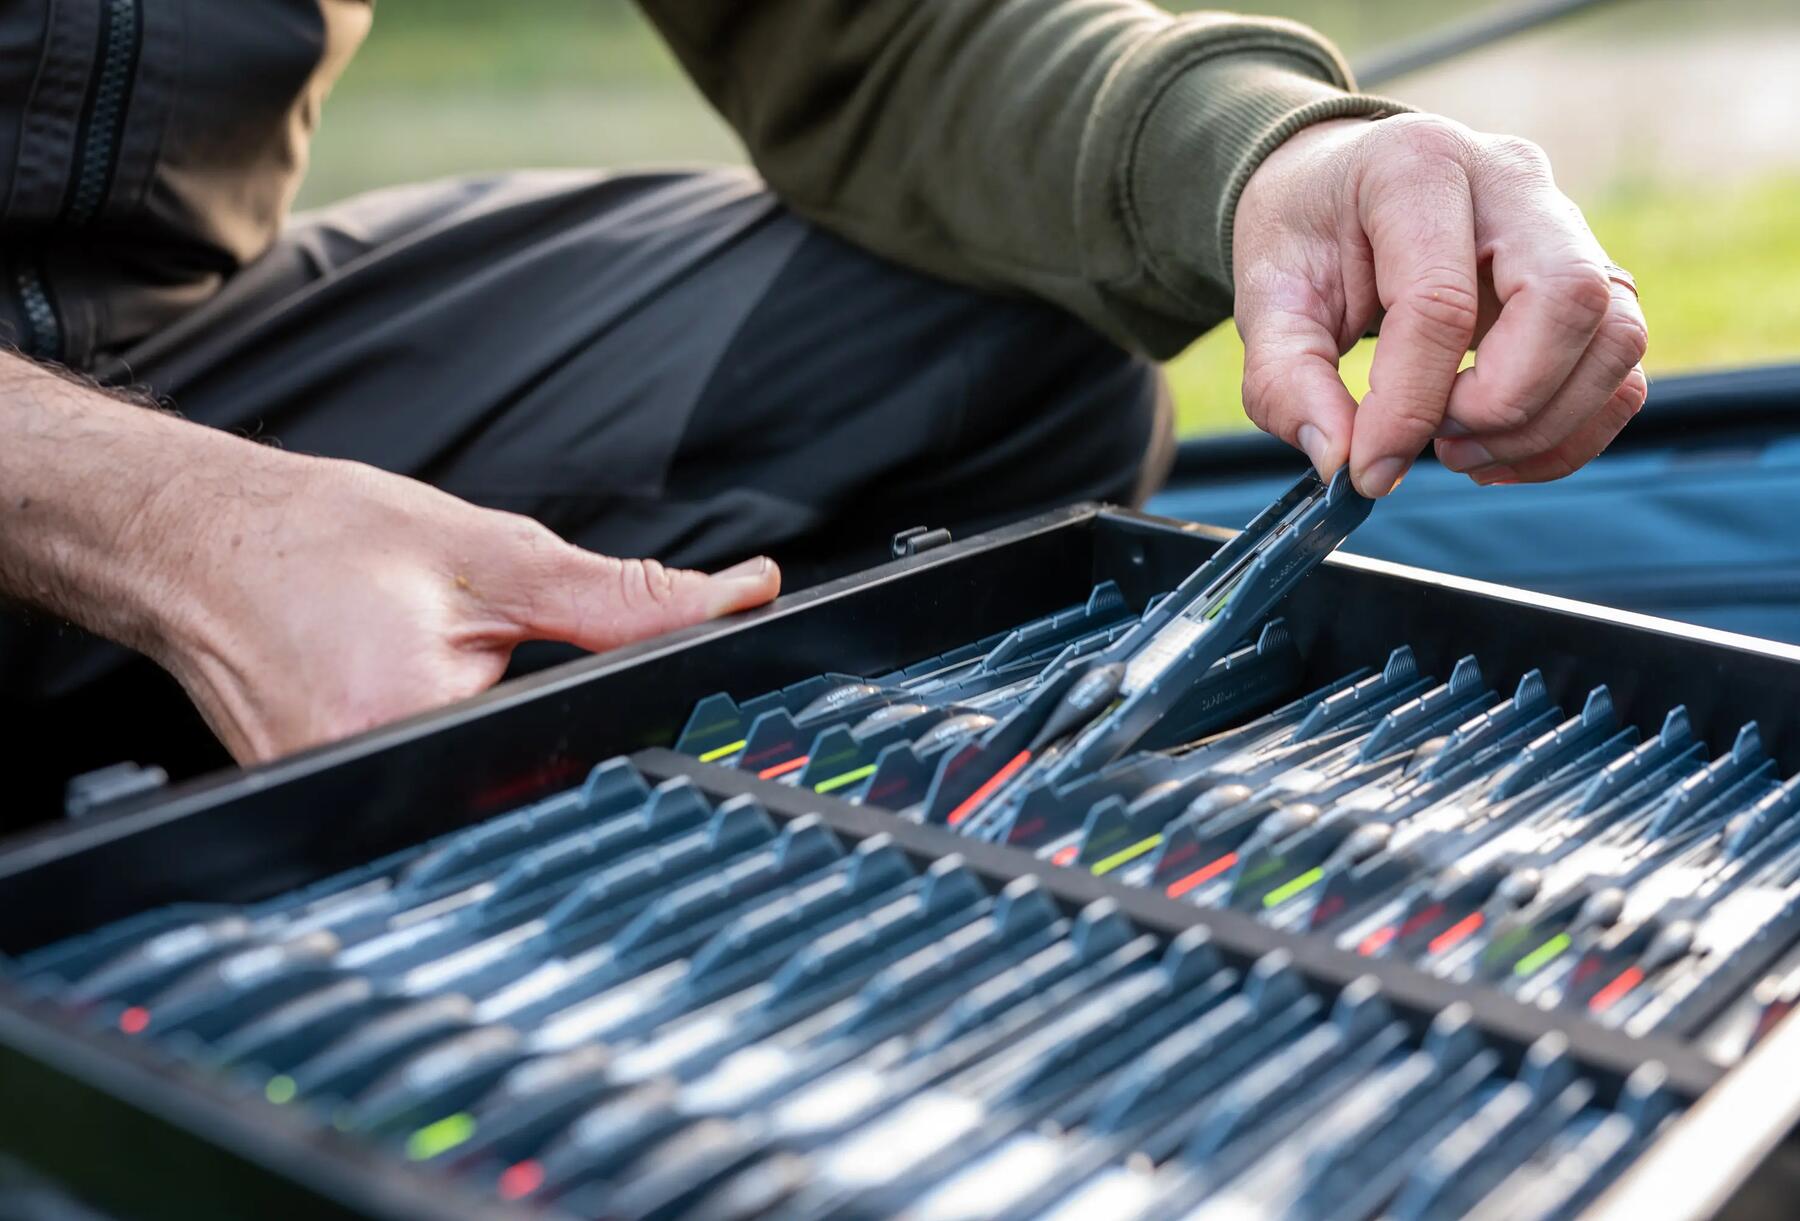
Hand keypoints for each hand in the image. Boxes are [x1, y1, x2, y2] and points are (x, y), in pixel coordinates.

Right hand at [149, 452, 778, 762]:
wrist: (194, 548)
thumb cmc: (314, 541)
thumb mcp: (492, 552)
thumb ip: (624, 596)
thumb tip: (740, 599)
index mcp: (412, 731)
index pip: (580, 773)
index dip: (640, 748)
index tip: (670, 725)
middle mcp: (374, 797)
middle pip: (537, 799)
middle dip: (576, 750)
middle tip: (521, 675)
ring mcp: (350, 818)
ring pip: (494, 805)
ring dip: (521, 758)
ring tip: (466, 684)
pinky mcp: (339, 817)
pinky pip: (443, 803)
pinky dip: (472, 762)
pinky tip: (441, 710)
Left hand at [1232, 113, 1648, 495]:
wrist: (1338, 189)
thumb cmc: (1307, 236)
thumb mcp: (1266, 298)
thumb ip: (1285, 382)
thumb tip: (1340, 463)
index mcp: (1418, 166)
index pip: (1441, 302)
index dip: (1409, 405)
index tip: (1370, 469)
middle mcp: (1511, 181)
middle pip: (1568, 300)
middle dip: (1503, 402)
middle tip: (1434, 441)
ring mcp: (1566, 225)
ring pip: (1617, 334)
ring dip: (1546, 423)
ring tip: (1459, 451)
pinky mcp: (1590, 276)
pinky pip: (1621, 364)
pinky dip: (1572, 430)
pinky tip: (1498, 454)